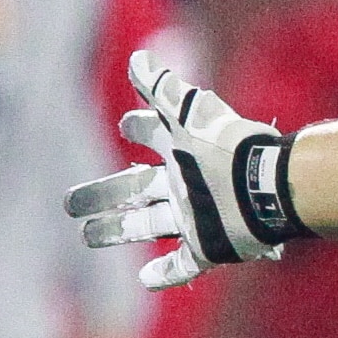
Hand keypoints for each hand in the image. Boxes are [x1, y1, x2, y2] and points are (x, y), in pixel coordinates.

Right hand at [69, 54, 310, 288]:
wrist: (266, 189)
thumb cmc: (226, 149)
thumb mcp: (189, 114)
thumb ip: (162, 89)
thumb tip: (139, 58)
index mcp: (183, 151)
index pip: (153, 137)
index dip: (138, 128)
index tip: (127, 125)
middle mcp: (187, 185)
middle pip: (136, 189)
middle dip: (104, 194)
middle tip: (71, 204)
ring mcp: (197, 218)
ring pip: (149, 225)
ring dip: (118, 230)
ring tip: (86, 235)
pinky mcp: (210, 247)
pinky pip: (185, 265)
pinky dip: (165, 273)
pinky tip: (144, 279)